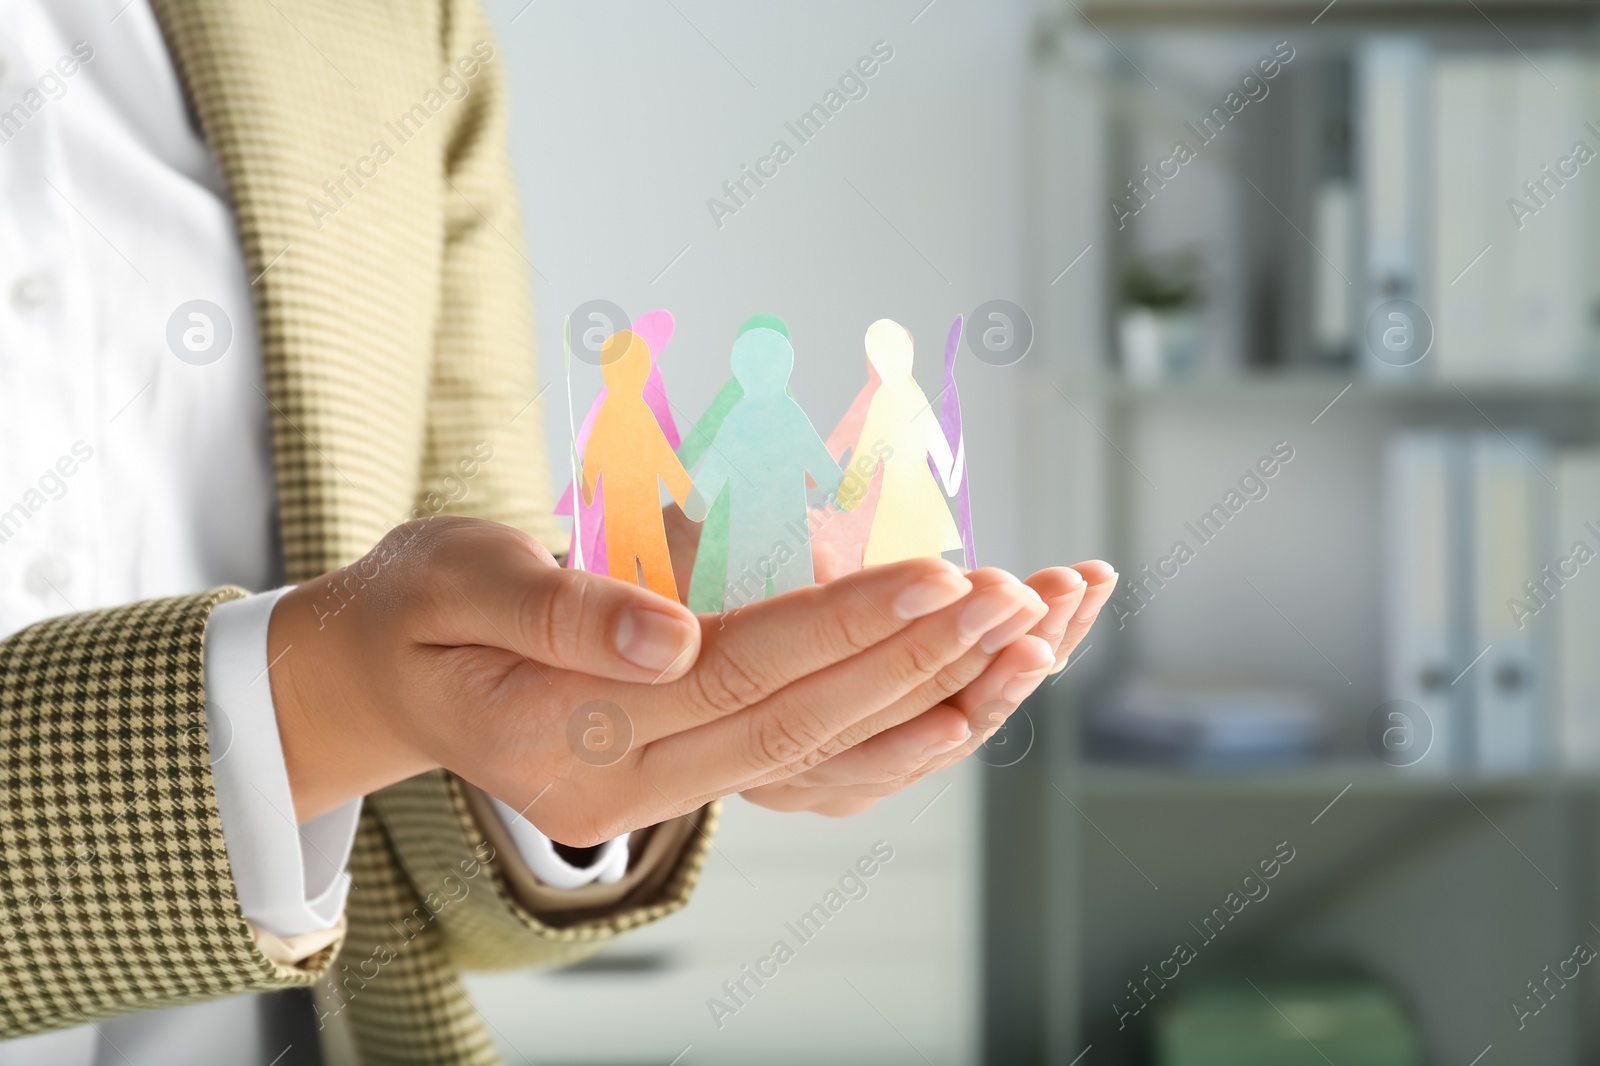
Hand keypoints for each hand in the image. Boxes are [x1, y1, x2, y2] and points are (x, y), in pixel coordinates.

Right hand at [266, 517, 1045, 841]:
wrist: (387, 674)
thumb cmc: (417, 605)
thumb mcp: (459, 576)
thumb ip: (560, 610)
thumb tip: (674, 638)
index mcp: (558, 730)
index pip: (732, 674)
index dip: (841, 625)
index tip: (939, 573)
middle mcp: (617, 789)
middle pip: (793, 725)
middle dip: (912, 659)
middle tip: (1015, 602)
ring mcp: (652, 800)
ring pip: (812, 758)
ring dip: (922, 701)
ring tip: (1019, 645)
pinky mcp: (679, 782)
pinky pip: (800, 768)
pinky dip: (884, 733)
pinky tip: (955, 696)